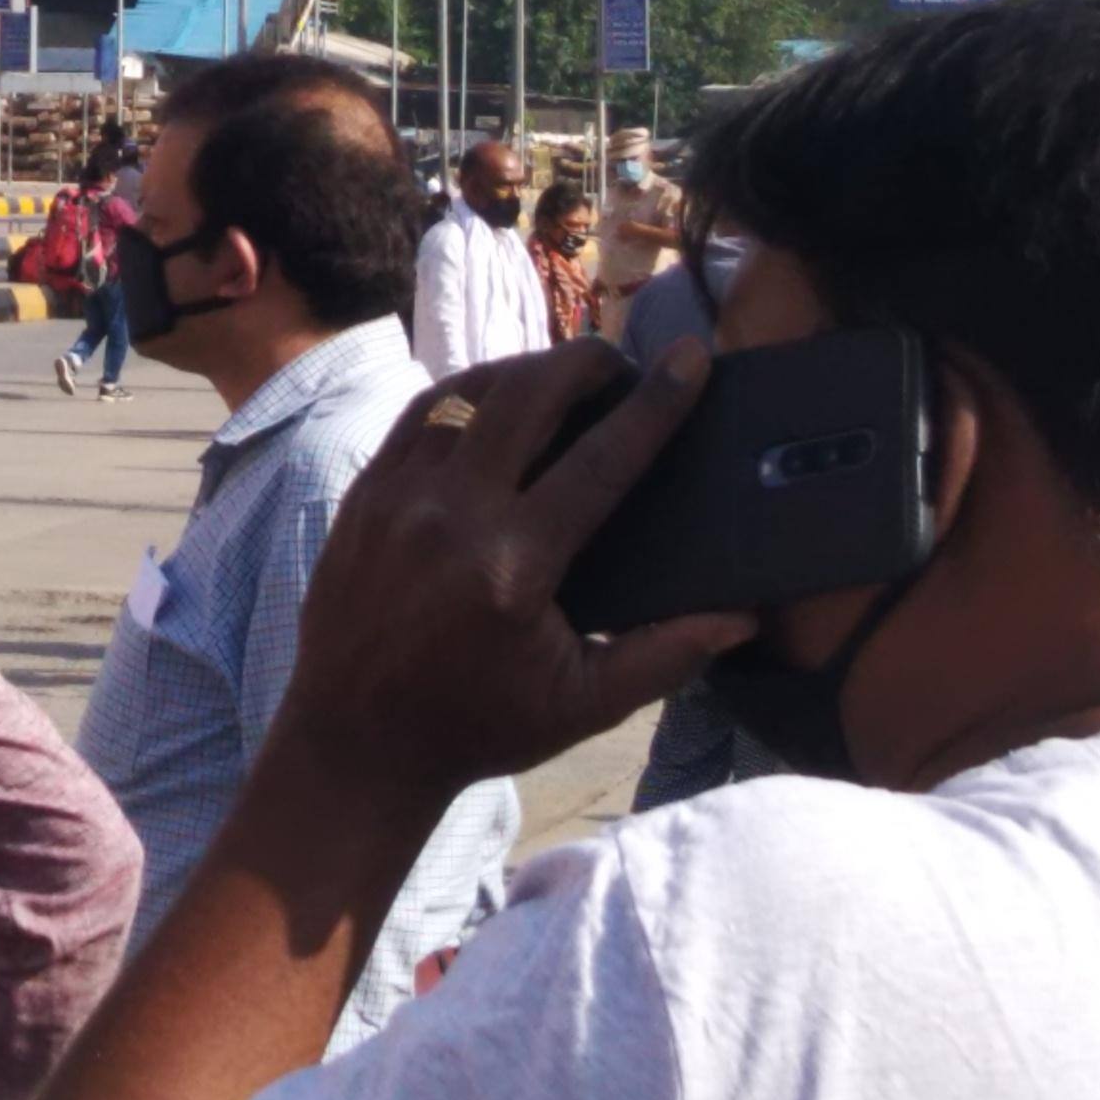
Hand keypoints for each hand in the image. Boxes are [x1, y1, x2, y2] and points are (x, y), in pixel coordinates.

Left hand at [270, 342, 752, 822]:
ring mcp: (399, 495)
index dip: (655, 404)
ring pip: (470, 391)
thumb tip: (744, 617)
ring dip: (526, 370)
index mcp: (513, 565)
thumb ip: (667, 656)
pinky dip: (468, 391)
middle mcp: (452, 514)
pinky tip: (497, 398)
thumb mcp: (582, 706)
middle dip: (586, 362)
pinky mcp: (365, 492)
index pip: (601, 459)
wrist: (354, 743)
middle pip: (529, 394)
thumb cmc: (477, 725)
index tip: (690, 357)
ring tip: (565, 376)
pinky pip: (422, 412)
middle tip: (623, 363)